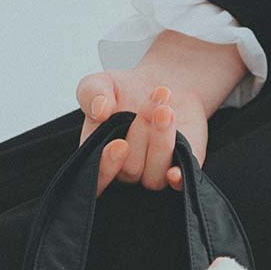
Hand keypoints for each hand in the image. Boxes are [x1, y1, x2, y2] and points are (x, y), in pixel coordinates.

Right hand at [75, 73, 206, 196]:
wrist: (162, 87)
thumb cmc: (124, 91)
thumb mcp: (101, 83)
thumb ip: (91, 93)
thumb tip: (99, 110)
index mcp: (98, 159)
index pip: (97, 181)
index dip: (106, 168)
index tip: (119, 144)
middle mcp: (125, 174)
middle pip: (130, 170)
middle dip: (141, 131)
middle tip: (154, 97)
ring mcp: (152, 175)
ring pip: (154, 176)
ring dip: (161, 141)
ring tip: (166, 108)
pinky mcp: (179, 172)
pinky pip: (179, 187)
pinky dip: (177, 181)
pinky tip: (176, 173)